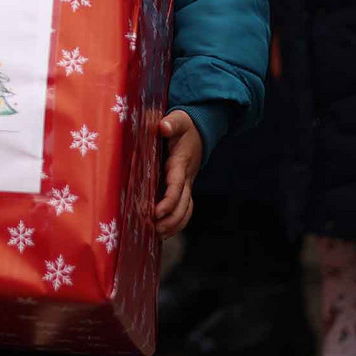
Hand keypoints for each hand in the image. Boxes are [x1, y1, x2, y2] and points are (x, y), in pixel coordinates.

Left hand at [154, 111, 202, 237]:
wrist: (201, 129)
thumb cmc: (185, 125)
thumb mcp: (179, 120)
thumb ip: (171, 123)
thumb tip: (162, 127)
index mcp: (181, 163)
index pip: (176, 186)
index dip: (168, 201)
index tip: (156, 213)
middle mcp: (187, 177)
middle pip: (183, 204)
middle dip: (170, 219)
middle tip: (154, 230)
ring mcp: (188, 184)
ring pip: (186, 209)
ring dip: (175, 224)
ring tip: (158, 235)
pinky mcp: (185, 187)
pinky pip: (185, 208)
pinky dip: (178, 222)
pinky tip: (165, 232)